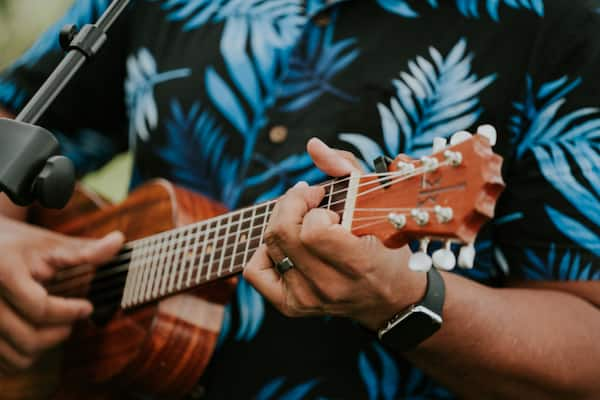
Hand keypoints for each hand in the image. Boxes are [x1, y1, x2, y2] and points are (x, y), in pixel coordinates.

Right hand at [0, 217, 123, 374]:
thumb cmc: (18, 245)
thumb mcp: (50, 244)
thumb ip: (84, 250)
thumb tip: (119, 241)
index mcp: (4, 273)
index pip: (40, 308)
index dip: (70, 312)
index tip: (88, 307)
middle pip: (29, 337)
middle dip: (61, 332)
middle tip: (76, 316)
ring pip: (17, 356)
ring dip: (46, 346)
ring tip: (58, 325)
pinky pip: (5, 362)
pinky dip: (26, 354)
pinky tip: (38, 332)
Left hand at [244, 138, 425, 330]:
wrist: (391, 298)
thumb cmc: (388, 244)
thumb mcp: (378, 202)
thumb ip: (346, 169)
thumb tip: (312, 145)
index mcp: (358, 263)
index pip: (313, 230)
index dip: (312, 207)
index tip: (325, 200)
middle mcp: (331, 286)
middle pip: (282, 234)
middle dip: (291, 205)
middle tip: (308, 201)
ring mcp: (309, 299)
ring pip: (269, 247)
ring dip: (282, 223)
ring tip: (302, 220)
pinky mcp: (293, 307)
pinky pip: (255, 272)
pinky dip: (263, 252)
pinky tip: (286, 245)